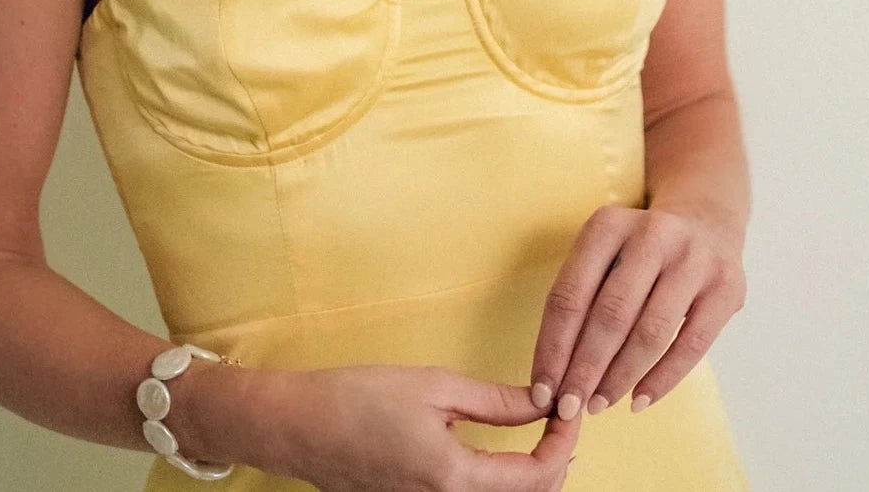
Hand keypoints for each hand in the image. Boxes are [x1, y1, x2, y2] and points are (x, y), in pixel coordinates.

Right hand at [254, 362, 582, 491]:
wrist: (299, 427)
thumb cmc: (358, 399)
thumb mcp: (434, 385)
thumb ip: (495, 400)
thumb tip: (542, 401)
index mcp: (454, 479)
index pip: (537, 477)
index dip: (563, 442)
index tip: (569, 409)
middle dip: (555, 462)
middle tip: (561, 419)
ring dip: (532, 478)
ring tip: (542, 435)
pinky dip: (501, 484)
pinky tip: (505, 457)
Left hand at [528, 204, 745, 418]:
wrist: (706, 224)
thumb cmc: (639, 252)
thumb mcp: (605, 253)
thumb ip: (581, 300)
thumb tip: (554, 374)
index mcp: (608, 224)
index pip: (570, 294)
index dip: (553, 347)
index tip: (542, 390)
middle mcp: (651, 234)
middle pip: (610, 315)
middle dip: (585, 369)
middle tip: (569, 408)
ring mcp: (693, 259)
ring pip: (650, 332)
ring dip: (620, 378)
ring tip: (600, 405)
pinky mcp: (725, 288)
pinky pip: (690, 346)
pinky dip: (662, 380)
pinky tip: (639, 401)